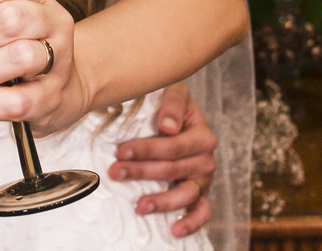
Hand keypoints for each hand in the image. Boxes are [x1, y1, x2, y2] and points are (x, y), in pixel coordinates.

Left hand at [109, 83, 216, 237]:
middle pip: (173, 169)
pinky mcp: (200, 193)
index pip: (173, 145)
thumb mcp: (173, 91)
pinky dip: (191, 222)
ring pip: (185, 194)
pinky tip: (174, 230)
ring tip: (139, 205)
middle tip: (116, 172)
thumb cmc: (170, 103)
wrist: (177, 113)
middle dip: (142, 172)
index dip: (147, 149)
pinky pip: (202, 211)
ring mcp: (203, 178)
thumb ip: (172, 103)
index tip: (121, 151)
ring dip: (162, 201)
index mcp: (201, 134)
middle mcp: (206, 158)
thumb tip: (168, 127)